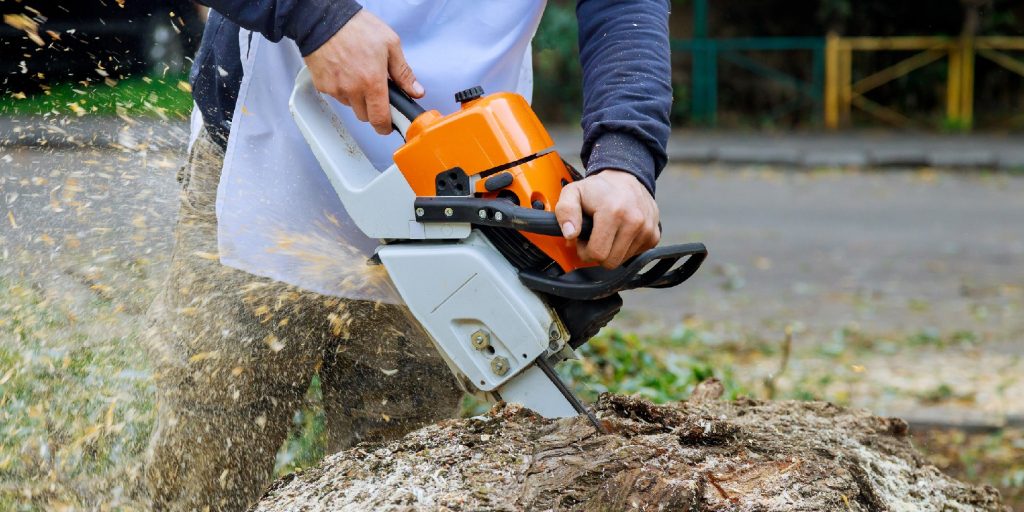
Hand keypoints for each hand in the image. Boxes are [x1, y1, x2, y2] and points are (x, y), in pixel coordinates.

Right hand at [303, 10, 422, 134]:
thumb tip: (415, 91)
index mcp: (372, 82)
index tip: (388, 125)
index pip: (380, 119)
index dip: (386, 126)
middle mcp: (353, 89)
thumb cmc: (356, 27)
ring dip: (357, 98)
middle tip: (375, 90)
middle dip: (372, 108)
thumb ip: (403, 72)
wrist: (324, 19)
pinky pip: (337, 96)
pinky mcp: (323, 86)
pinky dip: (342, 89)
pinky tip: (345, 72)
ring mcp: (336, 89)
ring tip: (358, 74)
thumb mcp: (390, 44)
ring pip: (351, 106)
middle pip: (365, 116)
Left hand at [555, 170, 659, 268]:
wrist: (625, 178)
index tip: (583, 238)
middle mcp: (634, 221)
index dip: (584, 250)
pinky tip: (619, 232)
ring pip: (622, 261)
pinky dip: (624, 248)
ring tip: (607, 232)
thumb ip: (565, 212)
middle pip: (610, 262)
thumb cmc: (597, 189)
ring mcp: (647, 229)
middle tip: (594, 236)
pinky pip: (634, 255)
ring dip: (611, 250)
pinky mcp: (654, 235)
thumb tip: (570, 235)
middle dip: (597, 253)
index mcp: (613, 212)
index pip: (597, 254)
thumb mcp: (573, 193)